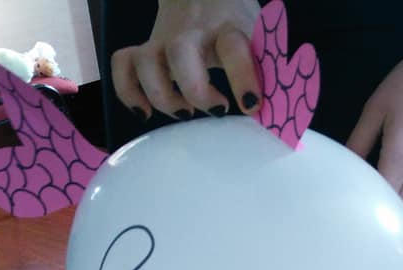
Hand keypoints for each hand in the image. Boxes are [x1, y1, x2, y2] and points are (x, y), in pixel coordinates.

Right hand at [111, 0, 261, 119]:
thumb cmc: (234, 25)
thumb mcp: (257, 38)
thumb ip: (267, 69)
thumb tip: (280, 111)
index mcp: (227, 28)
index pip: (233, 48)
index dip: (243, 78)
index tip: (252, 105)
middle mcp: (190, 32)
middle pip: (180, 54)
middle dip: (196, 90)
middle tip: (218, 110)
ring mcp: (162, 40)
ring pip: (146, 64)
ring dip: (163, 96)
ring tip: (185, 112)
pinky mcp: (144, 50)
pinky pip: (122, 66)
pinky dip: (128, 93)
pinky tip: (146, 112)